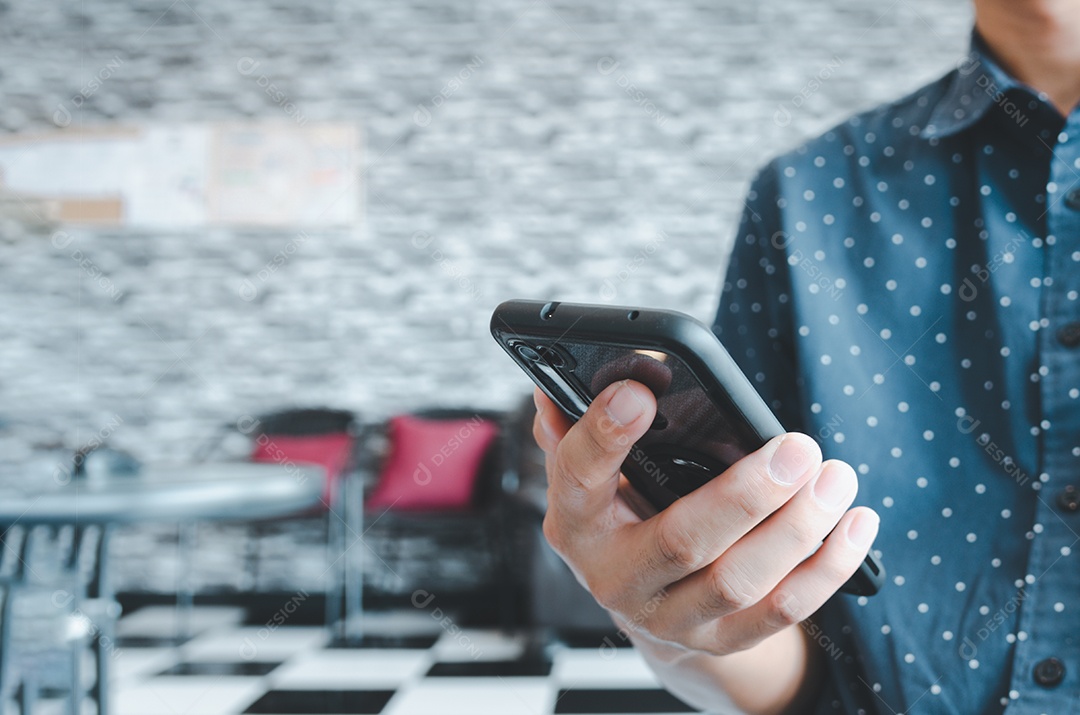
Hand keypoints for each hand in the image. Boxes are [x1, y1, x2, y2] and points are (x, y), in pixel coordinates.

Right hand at [533, 380, 878, 656]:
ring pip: (741, 581)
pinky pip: (782, 611)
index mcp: (576, 521)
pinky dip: (826, 566)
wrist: (647, 602)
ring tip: (837, 478)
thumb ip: (578, 430)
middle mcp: (615, 577)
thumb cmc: (624, 514)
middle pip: (681, 540)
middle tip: (799, 448)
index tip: (640, 391)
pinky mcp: (721, 640)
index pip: (578, 475)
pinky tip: (857, 523)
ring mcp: (670, 617)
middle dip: (747, 495)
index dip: (605, 435)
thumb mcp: (594, 474)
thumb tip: (554, 386)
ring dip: (799, 528)